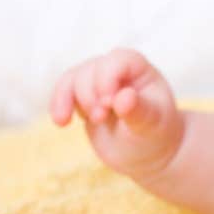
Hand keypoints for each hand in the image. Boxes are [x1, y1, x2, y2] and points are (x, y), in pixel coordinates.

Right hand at [50, 48, 184, 176]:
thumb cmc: (155, 134)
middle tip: (101, 118)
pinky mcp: (85, 96)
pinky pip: (63, 91)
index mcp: (140, 70)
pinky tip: (61, 123)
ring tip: (71, 122)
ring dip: (68, 99)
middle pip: (90, 70)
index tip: (109, 104)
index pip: (118, 60)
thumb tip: (123, 97)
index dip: (107, 79)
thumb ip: (138, 110)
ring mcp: (99, 82)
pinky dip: (58, 104)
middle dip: (90, 95)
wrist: (145, 152)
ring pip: (73, 78)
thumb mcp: (150, 125)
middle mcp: (118, 70)